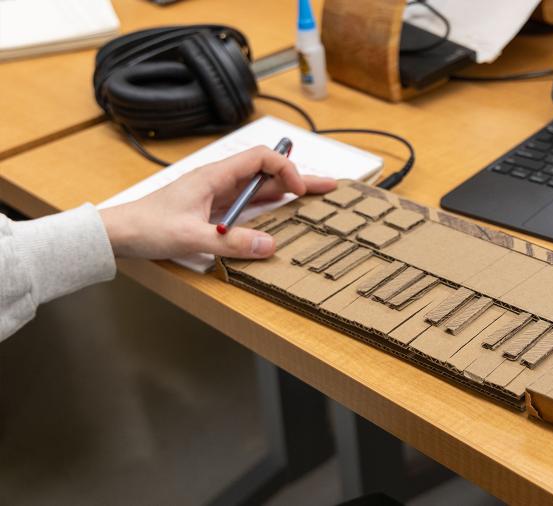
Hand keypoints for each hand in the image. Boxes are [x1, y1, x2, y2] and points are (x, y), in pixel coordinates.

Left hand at [100, 146, 336, 258]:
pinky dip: (269, 205)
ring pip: (259, 188)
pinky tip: (282, 211)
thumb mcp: (190, 237)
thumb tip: (269, 245)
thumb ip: (230, 242)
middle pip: (266, 172)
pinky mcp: (213, 209)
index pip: (260, 158)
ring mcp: (217, 195)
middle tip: (328, 186)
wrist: (117, 233)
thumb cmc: (146, 226)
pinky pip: (248, 203)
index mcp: (214, 176)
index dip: (285, 169)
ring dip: (287, 190)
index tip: (298, 190)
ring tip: (314, 196)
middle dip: (299, 177)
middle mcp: (219, 181)